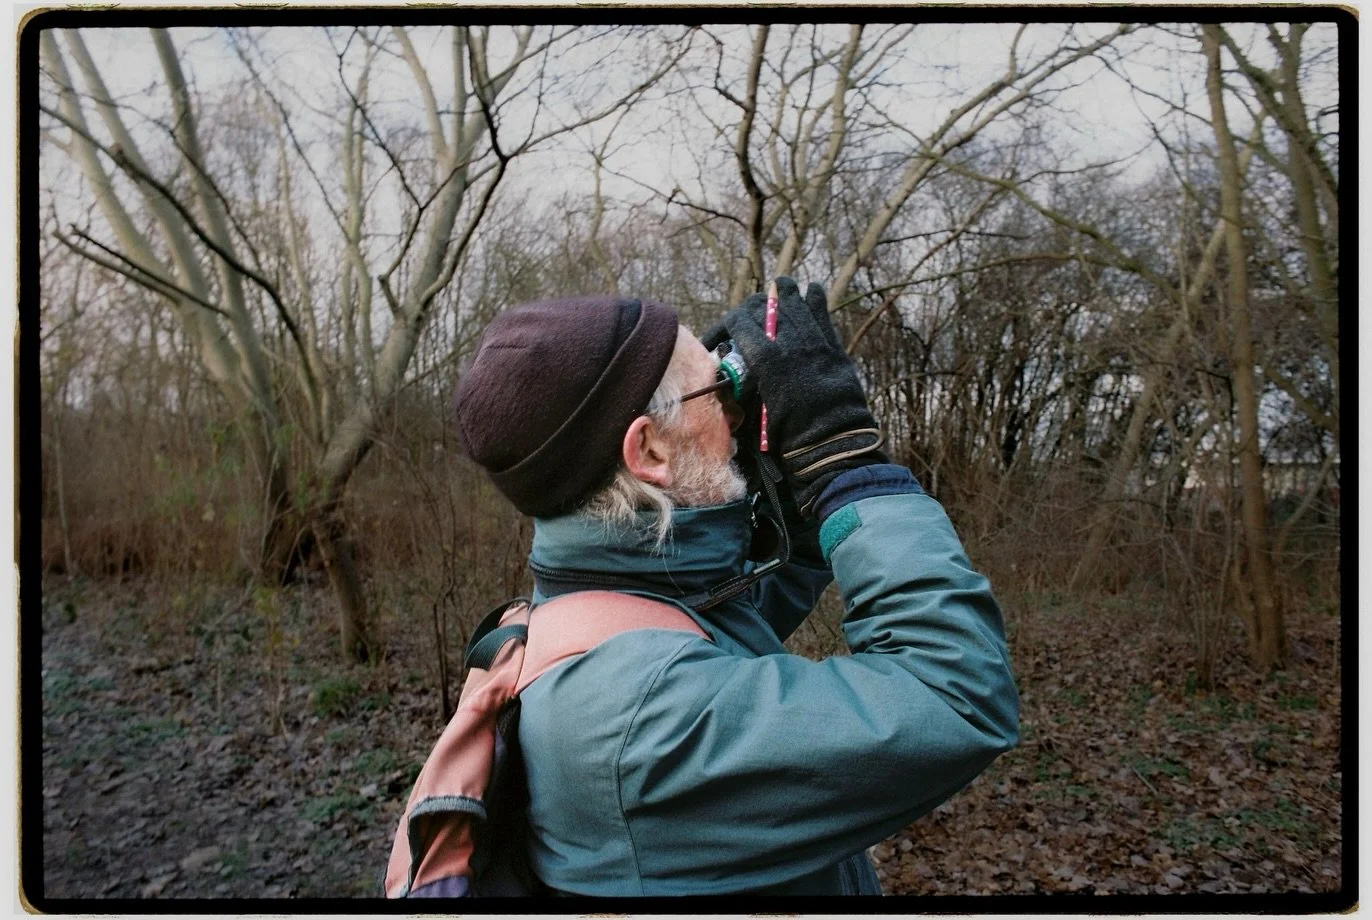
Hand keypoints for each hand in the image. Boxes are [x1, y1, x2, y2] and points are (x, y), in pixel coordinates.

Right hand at [703, 277, 885, 515]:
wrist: (833, 444)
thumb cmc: (791, 437)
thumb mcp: (759, 411)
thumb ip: (749, 386)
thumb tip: (739, 375)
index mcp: (767, 360)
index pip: (740, 322)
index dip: (724, 326)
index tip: (717, 339)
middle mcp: (790, 343)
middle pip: (766, 309)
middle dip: (752, 310)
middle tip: (745, 320)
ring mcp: (815, 343)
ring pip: (797, 304)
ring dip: (785, 293)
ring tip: (780, 285)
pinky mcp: (834, 349)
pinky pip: (824, 316)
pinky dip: (816, 300)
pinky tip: (813, 289)